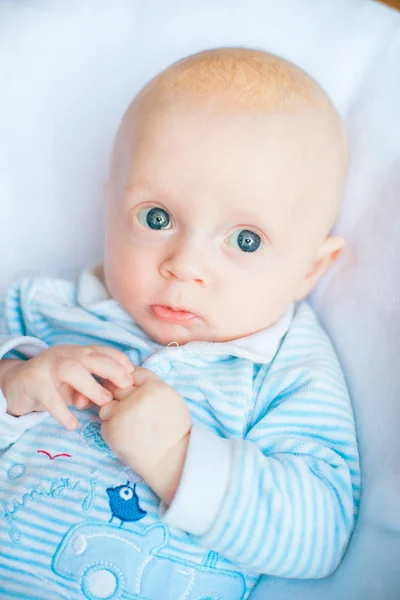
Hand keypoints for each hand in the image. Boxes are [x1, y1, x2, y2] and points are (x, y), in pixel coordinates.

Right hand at [1, 344, 133, 429]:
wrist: (17, 384)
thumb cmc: (53, 384)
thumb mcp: (75, 385)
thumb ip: (91, 390)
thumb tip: (109, 400)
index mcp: (77, 352)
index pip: (102, 351)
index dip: (119, 361)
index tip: (133, 374)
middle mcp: (64, 354)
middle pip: (90, 355)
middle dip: (111, 368)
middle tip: (126, 385)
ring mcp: (47, 366)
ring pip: (71, 369)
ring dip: (90, 386)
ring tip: (103, 403)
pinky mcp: (34, 383)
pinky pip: (49, 396)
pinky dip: (63, 411)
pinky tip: (73, 425)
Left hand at [99, 367, 191, 503]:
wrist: (170, 459)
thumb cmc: (173, 429)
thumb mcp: (170, 398)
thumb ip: (151, 384)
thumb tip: (129, 375)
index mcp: (155, 387)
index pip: (133, 373)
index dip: (131, 382)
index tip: (135, 393)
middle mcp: (137, 397)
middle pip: (117, 385)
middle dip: (120, 395)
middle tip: (131, 410)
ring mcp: (122, 413)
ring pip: (106, 402)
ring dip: (113, 410)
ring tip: (129, 424)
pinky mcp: (111, 429)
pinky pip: (104, 420)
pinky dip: (111, 426)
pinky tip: (125, 434)